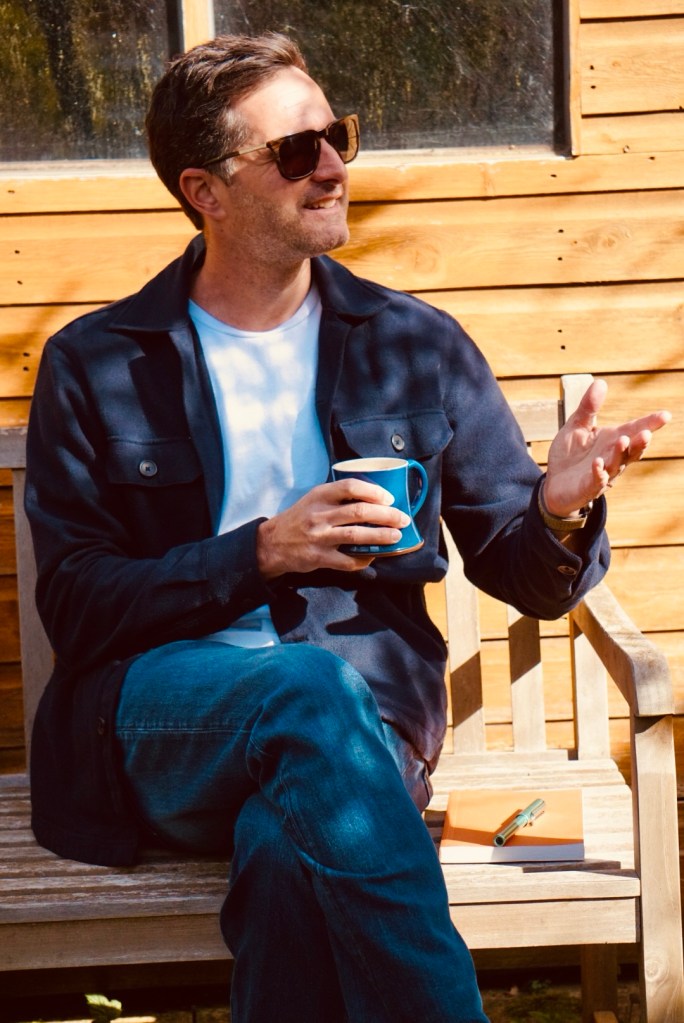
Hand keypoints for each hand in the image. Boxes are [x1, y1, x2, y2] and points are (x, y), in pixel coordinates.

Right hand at [256, 479, 410, 578]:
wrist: (272, 543)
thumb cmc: (300, 518)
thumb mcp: (314, 500)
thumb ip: (338, 497)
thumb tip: (374, 499)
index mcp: (320, 496)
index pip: (350, 487)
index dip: (373, 491)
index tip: (389, 498)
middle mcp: (320, 515)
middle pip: (359, 512)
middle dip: (386, 515)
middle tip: (403, 519)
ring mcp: (319, 537)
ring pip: (357, 535)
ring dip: (381, 536)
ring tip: (396, 537)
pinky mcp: (319, 557)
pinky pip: (347, 560)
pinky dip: (363, 559)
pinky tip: (373, 557)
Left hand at [545, 378, 670, 516]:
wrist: (554, 483)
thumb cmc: (569, 454)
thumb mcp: (577, 426)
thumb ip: (589, 408)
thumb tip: (601, 382)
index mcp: (612, 440)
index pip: (634, 430)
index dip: (650, 423)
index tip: (666, 415)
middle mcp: (612, 457)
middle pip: (631, 450)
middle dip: (640, 442)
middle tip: (646, 432)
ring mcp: (602, 474)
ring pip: (616, 464)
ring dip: (620, 453)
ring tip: (623, 440)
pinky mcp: (587, 487)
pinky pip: (596, 481)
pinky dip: (598, 472)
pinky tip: (597, 463)